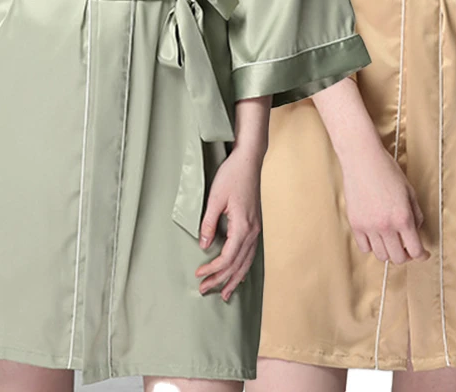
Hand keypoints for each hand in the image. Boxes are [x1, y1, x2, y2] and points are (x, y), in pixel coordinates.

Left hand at [195, 142, 262, 300]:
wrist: (249, 160)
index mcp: (243, 227)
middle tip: (204, 290)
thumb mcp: (215, 198)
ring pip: (246, 262)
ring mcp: (257, 229)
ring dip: (234, 279)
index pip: (227, 258)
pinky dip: (243, 267)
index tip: (198, 273)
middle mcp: (253, 232)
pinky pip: (251, 254)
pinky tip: (239, 274)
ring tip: (225, 294)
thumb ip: (209, 223)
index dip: (212, 269)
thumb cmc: (232, 175)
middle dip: (221, 280)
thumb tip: (204, 246)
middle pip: (237, 265)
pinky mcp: (255, 225)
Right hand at [340, 141, 428, 264]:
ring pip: (381, 256)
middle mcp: (386, 226)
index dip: (422, 255)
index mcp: (403, 218)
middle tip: (406, 247)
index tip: (423, 253)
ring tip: (390, 241)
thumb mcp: (410, 192)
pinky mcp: (355, 223)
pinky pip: (364, 247)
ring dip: (388, 251)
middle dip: (406, 255)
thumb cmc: (387, 170)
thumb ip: (416, 215)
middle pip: (398, 258)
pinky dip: (372, 246)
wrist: (362, 158)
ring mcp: (368, 226)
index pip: (415, 251)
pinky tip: (375, 236)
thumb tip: (415, 231)